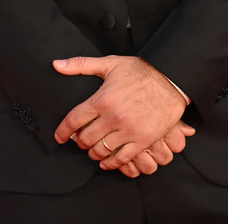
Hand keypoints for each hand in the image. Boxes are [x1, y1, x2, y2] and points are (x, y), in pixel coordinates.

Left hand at [53, 55, 193, 173]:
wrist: (171, 80)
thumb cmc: (141, 71)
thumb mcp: (110, 63)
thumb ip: (81, 64)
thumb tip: (57, 65)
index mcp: (102, 99)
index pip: (73, 120)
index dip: (63, 131)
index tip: (60, 136)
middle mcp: (113, 117)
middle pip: (85, 139)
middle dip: (79, 141)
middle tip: (80, 140)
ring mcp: (128, 131)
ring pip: (101, 151)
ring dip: (93, 152)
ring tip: (93, 148)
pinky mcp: (142, 140)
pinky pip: (121, 159)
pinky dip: (111, 163)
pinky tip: (107, 160)